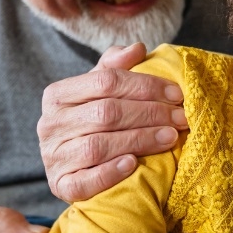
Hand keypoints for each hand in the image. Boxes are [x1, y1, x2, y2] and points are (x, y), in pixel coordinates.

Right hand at [38, 43, 187, 201]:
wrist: (73, 168)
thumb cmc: (92, 123)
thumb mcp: (99, 92)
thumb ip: (115, 67)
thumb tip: (137, 48)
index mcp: (58, 95)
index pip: (105, 81)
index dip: (145, 86)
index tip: (176, 94)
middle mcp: (50, 124)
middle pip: (106, 112)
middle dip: (150, 113)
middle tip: (181, 118)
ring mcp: (53, 157)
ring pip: (99, 145)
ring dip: (140, 140)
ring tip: (170, 137)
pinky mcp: (60, 185)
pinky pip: (85, 180)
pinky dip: (110, 172)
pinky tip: (133, 164)